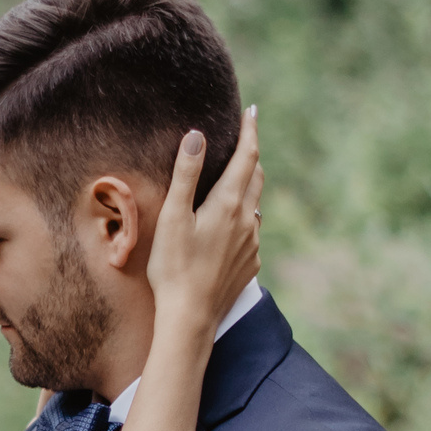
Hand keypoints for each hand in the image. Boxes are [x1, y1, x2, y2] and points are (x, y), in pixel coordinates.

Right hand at [146, 109, 260, 342]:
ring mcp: (252, 244)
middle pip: (257, 177)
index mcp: (228, 204)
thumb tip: (196, 136)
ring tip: (236, 178)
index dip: (251, 131)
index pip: (247, 157)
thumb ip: (186, 175)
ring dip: (248, 186)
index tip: (252, 111)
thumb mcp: (173, 217)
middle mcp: (248, 221)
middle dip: (252, 155)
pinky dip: (244, 216)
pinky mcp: (250, 264)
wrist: (190, 318)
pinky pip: (252, 231)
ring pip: (255, 204)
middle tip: (246, 138)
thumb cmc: (174, 268)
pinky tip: (231, 224)